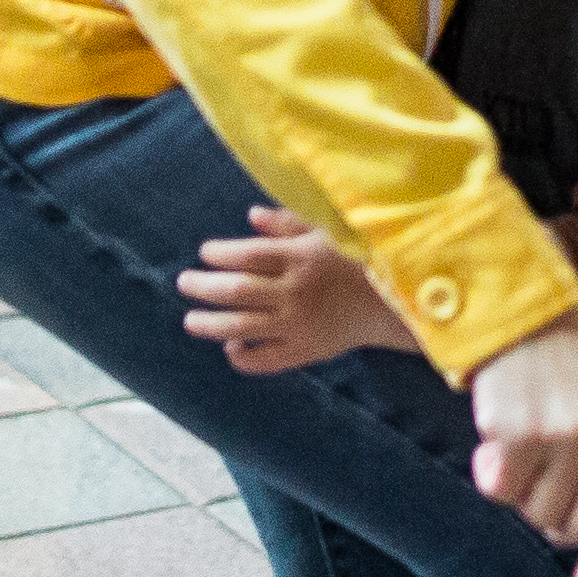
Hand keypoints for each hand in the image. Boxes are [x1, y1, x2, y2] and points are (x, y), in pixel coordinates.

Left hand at [177, 207, 414, 372]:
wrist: (394, 304)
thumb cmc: (356, 261)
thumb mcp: (327, 233)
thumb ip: (288, 224)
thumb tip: (250, 216)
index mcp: (302, 258)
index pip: (249, 255)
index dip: (221, 254)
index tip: (205, 253)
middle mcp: (297, 292)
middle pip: (238, 290)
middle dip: (204, 286)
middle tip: (184, 283)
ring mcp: (299, 324)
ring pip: (244, 326)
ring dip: (211, 324)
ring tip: (190, 320)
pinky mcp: (306, 350)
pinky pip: (267, 360)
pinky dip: (244, 357)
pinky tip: (230, 347)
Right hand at [466, 314, 577, 576]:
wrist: (523, 312)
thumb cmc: (570, 373)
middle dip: (559, 522)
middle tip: (543, 485)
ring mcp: (568, 432)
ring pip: (542, 513)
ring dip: (527, 493)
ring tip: (526, 446)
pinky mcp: (521, 432)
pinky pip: (503, 492)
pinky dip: (494, 478)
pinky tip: (496, 443)